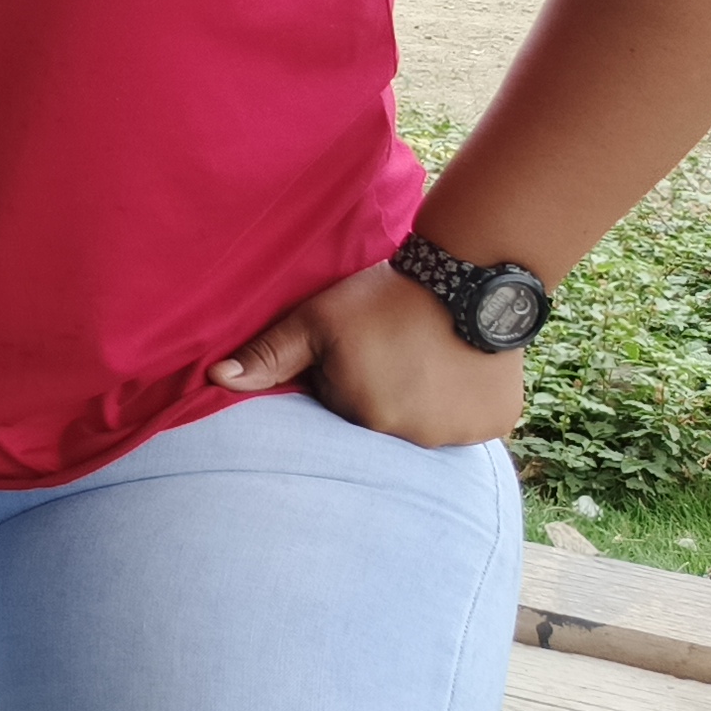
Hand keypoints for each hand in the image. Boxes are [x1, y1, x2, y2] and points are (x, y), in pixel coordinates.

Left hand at [211, 261, 527, 448]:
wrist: (468, 274)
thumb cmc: (382, 296)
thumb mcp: (316, 320)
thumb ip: (268, 355)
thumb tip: (215, 381)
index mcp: (363, 415)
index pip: (341, 414)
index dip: (345, 384)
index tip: (361, 355)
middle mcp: (412, 436)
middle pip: (383, 426)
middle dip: (382, 397)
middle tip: (395, 354)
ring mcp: (458, 434)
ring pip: (426, 427)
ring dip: (424, 404)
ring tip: (427, 358)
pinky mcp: (495, 423)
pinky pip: (469, 425)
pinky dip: (463, 405)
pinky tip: (458, 370)